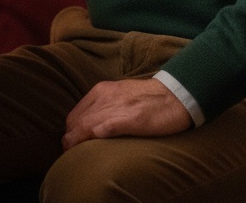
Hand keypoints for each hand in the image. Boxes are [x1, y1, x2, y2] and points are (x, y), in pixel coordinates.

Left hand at [62, 79, 191, 150]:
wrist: (175, 94)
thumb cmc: (148, 98)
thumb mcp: (119, 95)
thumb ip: (103, 106)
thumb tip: (88, 126)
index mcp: (102, 91)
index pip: (75, 114)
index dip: (71, 131)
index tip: (70, 143)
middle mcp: (106, 96)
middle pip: (78, 121)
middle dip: (71, 138)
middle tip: (70, 152)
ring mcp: (119, 107)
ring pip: (88, 124)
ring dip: (78, 140)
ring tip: (74, 153)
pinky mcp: (133, 118)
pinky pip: (109, 125)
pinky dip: (99, 132)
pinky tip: (94, 139)